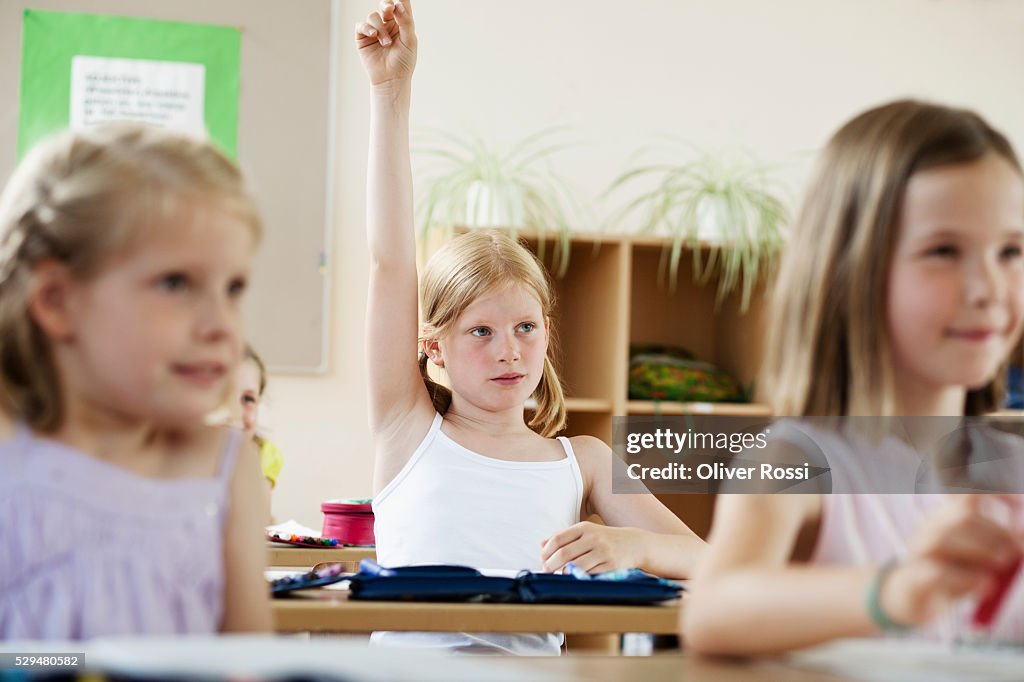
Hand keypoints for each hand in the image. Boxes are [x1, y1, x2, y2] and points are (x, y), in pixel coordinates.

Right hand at [355, 0, 417, 87]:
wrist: (391, 80)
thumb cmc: (403, 62)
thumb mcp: (410, 41)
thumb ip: (406, 21)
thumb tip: (398, 4)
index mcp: (401, 23)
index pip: (400, 6)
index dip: (399, 1)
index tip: (399, 0)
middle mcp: (388, 24)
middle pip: (385, 5)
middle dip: (386, 5)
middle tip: (389, 9)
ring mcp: (374, 30)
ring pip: (373, 16)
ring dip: (380, 29)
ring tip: (386, 44)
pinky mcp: (363, 38)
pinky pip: (361, 25)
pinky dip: (367, 28)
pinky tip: (373, 35)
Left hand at [540, 521, 649, 573]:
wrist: (635, 544)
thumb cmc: (605, 539)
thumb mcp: (586, 532)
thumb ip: (564, 537)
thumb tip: (541, 544)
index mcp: (584, 527)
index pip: (558, 539)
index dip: (546, 551)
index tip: (542, 559)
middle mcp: (594, 538)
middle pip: (564, 553)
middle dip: (551, 565)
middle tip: (545, 571)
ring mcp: (603, 552)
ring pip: (576, 566)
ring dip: (563, 573)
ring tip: (558, 576)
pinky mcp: (611, 566)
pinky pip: (589, 574)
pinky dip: (579, 578)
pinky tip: (574, 578)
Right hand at [880, 495, 1023, 626]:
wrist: (909, 600)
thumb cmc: (950, 576)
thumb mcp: (978, 559)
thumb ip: (999, 548)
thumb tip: (1022, 541)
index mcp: (946, 519)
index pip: (967, 494)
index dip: (996, 494)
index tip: (1021, 505)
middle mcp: (929, 529)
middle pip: (963, 516)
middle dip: (997, 530)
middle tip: (1018, 551)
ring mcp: (918, 552)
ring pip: (945, 539)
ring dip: (981, 552)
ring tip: (1001, 568)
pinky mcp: (912, 577)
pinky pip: (937, 572)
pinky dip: (967, 580)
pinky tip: (985, 588)